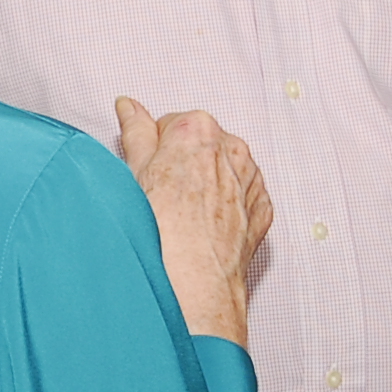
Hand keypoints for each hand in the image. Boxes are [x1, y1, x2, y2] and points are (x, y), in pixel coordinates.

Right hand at [116, 97, 268, 346]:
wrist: (194, 285)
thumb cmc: (163, 232)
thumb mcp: (135, 173)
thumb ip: (136, 132)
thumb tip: (129, 107)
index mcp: (197, 128)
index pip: (170, 124)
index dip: (154, 150)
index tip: (148, 173)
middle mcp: (232, 148)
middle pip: (200, 145)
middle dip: (182, 163)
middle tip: (161, 196)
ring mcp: (251, 179)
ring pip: (223, 170)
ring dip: (206, 184)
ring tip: (183, 215)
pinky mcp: (261, 209)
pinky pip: (241, 197)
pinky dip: (226, 207)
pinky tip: (204, 227)